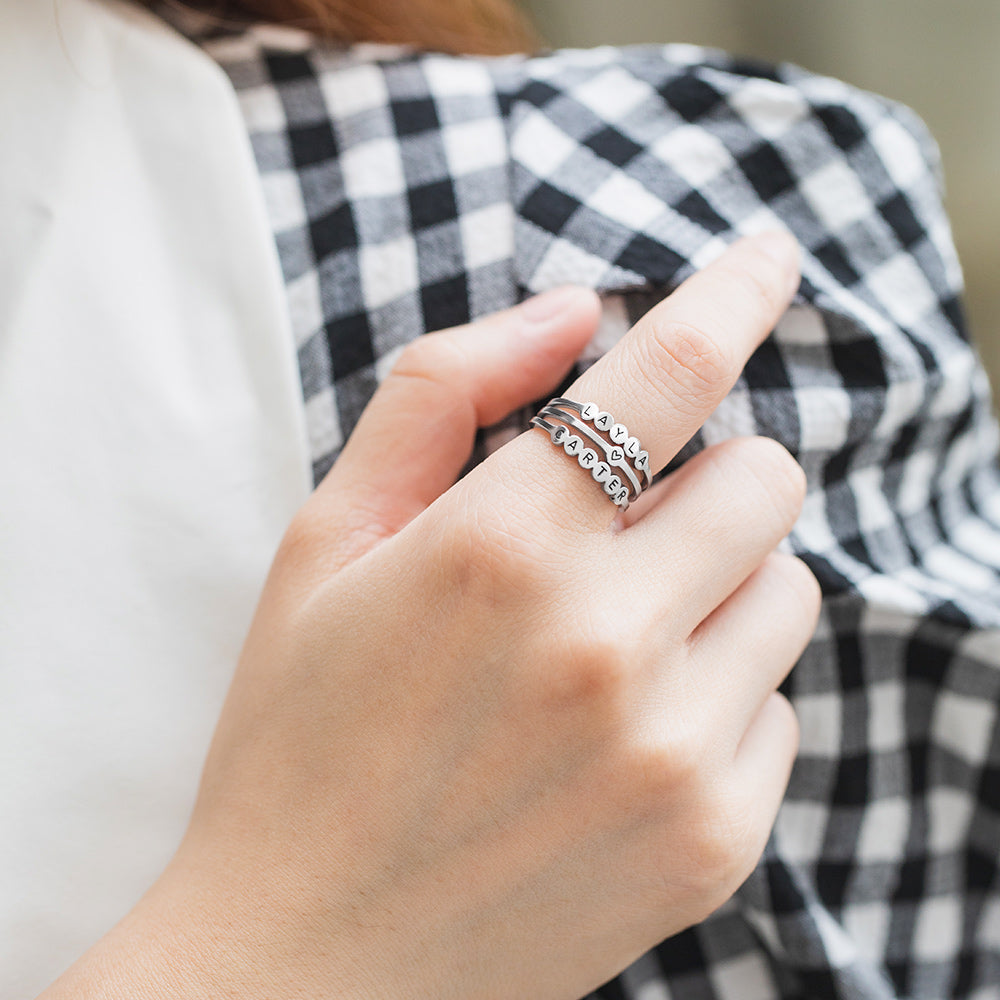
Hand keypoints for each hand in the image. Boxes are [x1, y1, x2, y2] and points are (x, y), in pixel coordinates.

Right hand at [42, 232, 818, 999]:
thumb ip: (444, 396)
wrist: (307, 960)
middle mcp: (604, 645)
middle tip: (624, 522)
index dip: (735, 293)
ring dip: (718, 584)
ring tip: (616, 637)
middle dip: (705, 475)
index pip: (670, 374)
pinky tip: (625, 731)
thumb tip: (574, 314)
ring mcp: (672, 753)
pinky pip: (782, 705)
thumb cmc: (300, 735)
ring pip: (790, 590)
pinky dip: (723, 689)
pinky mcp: (715, 841)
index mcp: (499, 551)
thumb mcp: (326, 542)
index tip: (770, 256)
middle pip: (764, 478)